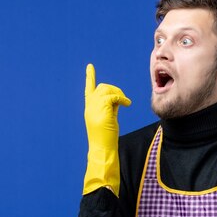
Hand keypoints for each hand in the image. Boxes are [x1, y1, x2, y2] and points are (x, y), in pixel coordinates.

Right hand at [83, 64, 130, 195]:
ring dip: (118, 94)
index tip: (90, 66)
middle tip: (124, 99)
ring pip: (107, 90)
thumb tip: (118, 99)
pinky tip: (127, 104)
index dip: (90, 77)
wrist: (102, 149)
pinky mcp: (102, 112)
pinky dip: (122, 99)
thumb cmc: (106, 138)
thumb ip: (111, 107)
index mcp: (89, 109)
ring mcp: (94, 109)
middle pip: (102, 88)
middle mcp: (89, 107)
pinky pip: (113, 97)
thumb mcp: (108, 119)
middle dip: (115, 90)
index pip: (89, 89)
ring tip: (125, 103)